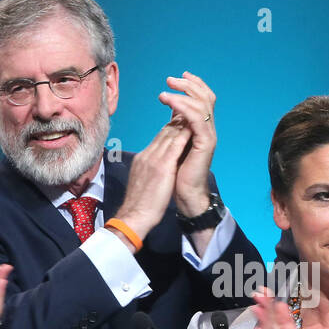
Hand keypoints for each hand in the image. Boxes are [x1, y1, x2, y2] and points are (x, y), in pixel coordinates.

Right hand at [112, 120, 192, 243]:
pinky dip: (183, 135)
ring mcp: (154, 159)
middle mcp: (148, 155)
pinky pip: (174, 145)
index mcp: (143, 159)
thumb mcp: (143, 181)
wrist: (134, 216)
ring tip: (194, 115)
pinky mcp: (161, 167)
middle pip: (165, 132)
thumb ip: (150, 170)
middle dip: (178, 120)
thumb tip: (158, 167)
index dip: (172, 127)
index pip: (160, 137)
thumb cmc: (140, 204)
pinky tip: (192, 128)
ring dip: (182, 123)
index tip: (182, 121)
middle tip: (191, 112)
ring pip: (169, 134)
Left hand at [161, 71, 217, 216]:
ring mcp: (208, 136)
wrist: (184, 195)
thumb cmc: (178, 173)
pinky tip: (171, 103)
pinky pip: (197, 120)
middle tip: (170, 80)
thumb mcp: (175, 142)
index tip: (179, 76)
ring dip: (182, 95)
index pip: (202, 98)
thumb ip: (176, 125)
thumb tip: (172, 108)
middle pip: (205, 97)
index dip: (193, 85)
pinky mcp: (206, 144)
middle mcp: (207, 129)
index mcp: (200, 127)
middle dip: (188, 85)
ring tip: (164, 93)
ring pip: (202, 105)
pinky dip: (184, 108)